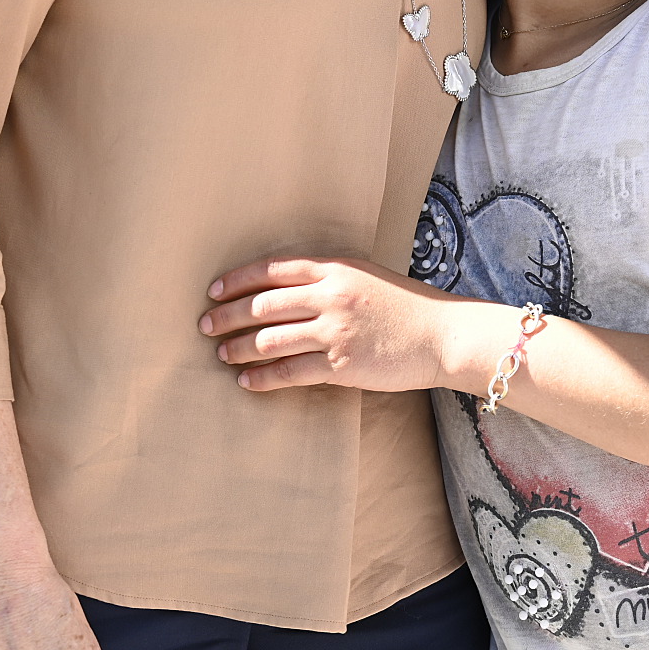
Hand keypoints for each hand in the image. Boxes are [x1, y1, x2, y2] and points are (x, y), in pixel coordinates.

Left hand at [200, 257, 470, 393]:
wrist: (443, 334)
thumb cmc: (408, 306)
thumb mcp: (367, 276)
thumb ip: (329, 279)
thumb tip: (287, 291)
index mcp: (335, 268)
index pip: (272, 270)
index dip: (237, 280)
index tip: (214, 291)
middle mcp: (330, 295)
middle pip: (262, 305)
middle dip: (227, 316)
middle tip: (205, 325)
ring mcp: (335, 331)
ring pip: (270, 339)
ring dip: (239, 348)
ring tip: (223, 355)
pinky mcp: (341, 365)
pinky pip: (289, 372)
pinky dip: (263, 378)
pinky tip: (248, 381)